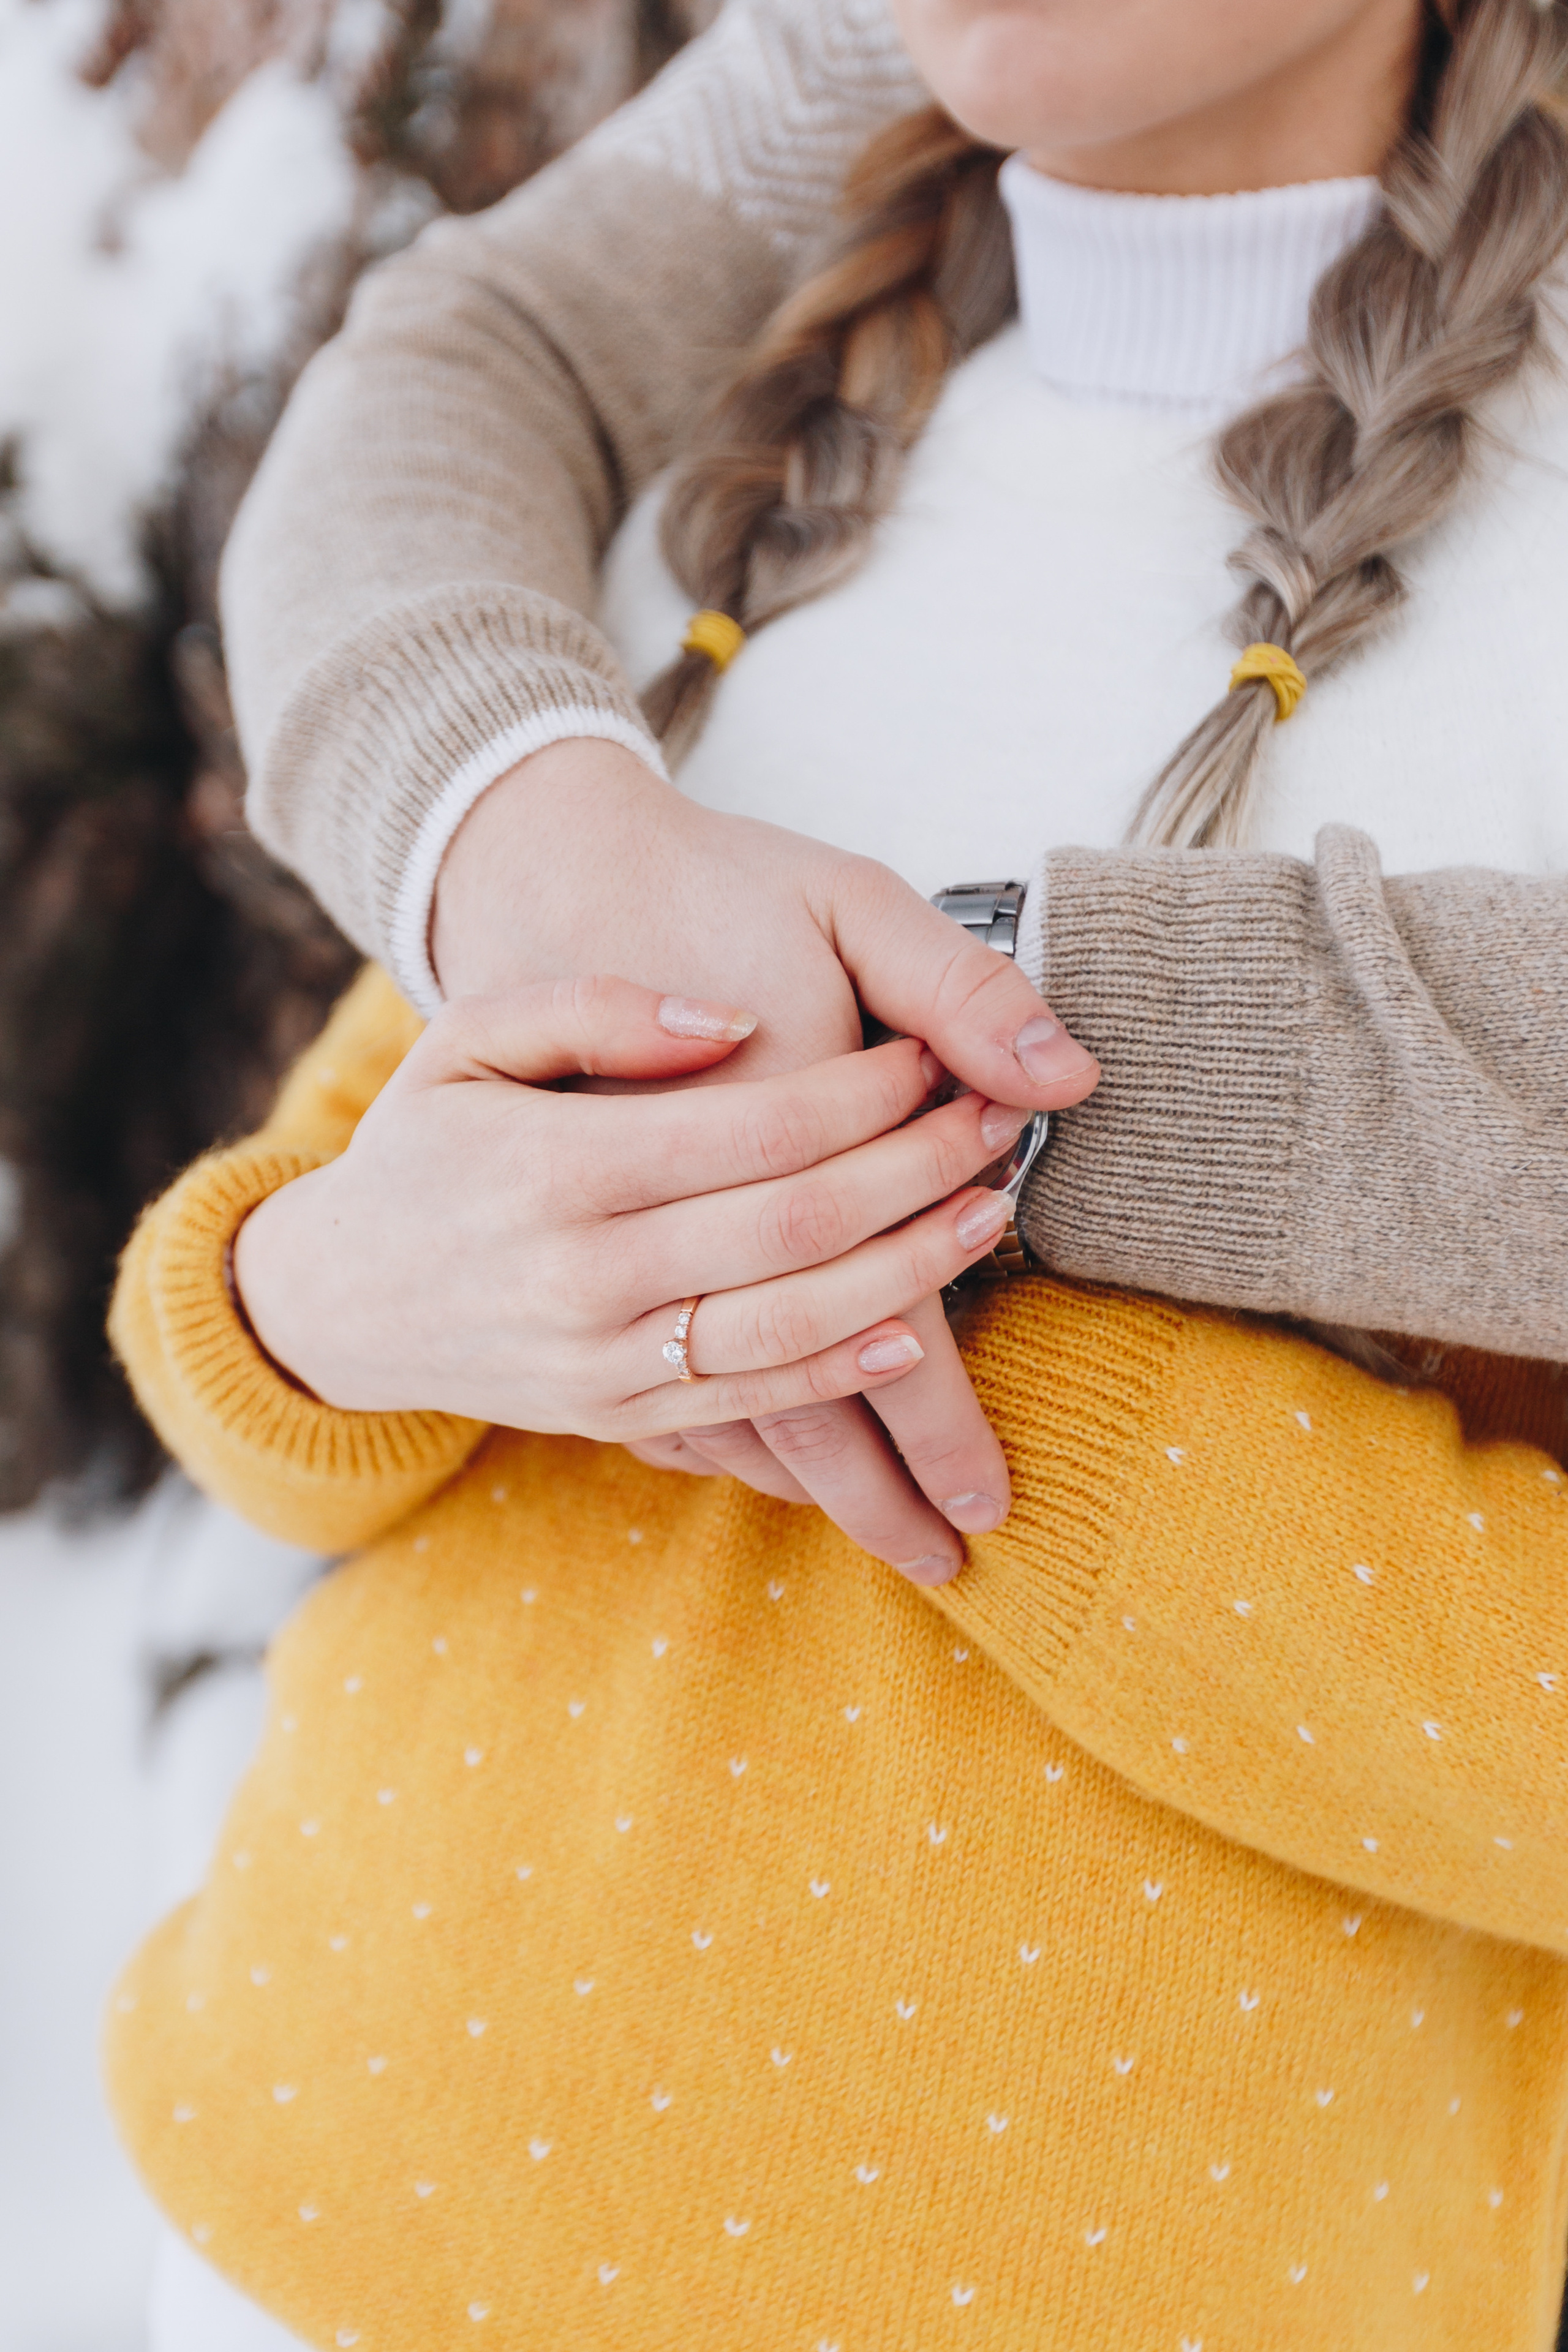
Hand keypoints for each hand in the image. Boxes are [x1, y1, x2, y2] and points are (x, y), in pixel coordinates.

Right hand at [232, 977, 1035, 1581]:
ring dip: (910, 1272)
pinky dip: (839, 1372)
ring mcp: (600, 1360)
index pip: (759, 1128)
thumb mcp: (471, 1035)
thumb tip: (731, 1022)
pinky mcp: (614, 1418)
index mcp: (558, 1165)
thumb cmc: (426, 1143)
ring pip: (793, 1326)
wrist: (341, 1294)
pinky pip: (751, 1404)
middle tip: (999, 1124)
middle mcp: (584, 1274)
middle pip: (797, 1227)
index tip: (934, 1058)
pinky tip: (913, 1331)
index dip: (867, 1094)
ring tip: (988, 1212)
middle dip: (916, 1172)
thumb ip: (596, 1010)